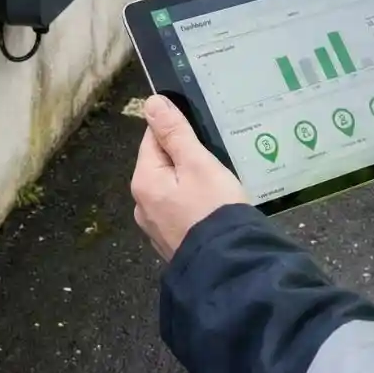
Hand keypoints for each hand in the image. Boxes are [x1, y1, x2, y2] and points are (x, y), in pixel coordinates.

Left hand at [131, 94, 248, 261]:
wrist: (231, 269)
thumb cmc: (215, 209)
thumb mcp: (198, 163)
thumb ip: (174, 132)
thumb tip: (151, 102)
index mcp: (144, 180)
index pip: (153, 138)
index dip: (177, 130)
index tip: (202, 134)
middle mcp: (142, 204)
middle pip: (161, 163)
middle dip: (186, 157)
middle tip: (215, 160)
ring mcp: (156, 227)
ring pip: (172, 188)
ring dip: (191, 181)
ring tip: (219, 184)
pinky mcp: (172, 242)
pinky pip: (180, 211)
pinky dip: (194, 204)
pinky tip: (214, 207)